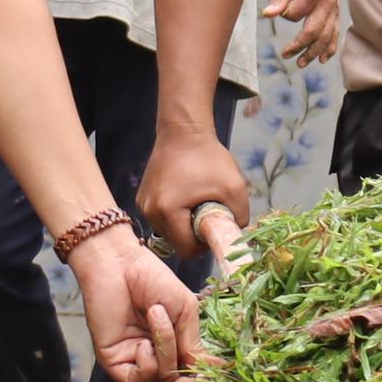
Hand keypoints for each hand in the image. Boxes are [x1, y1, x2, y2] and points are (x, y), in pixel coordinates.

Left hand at [72, 224, 196, 381]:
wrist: (119, 264)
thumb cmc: (152, 280)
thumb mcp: (185, 310)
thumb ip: (194, 343)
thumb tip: (210, 370)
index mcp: (175, 346)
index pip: (192, 376)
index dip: (205, 379)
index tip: (219, 372)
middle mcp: (156, 357)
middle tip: (195, 371)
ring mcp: (136, 361)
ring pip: (162, 379)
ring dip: (166, 349)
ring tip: (157, 315)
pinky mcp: (115, 362)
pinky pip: (138, 380)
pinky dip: (148, 364)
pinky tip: (144, 342)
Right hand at [134, 126, 250, 260]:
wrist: (184, 131)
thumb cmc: (209, 158)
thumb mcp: (235, 187)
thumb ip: (239, 218)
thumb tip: (234, 236)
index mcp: (168, 211)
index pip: (186, 250)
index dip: (204, 245)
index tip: (213, 226)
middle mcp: (150, 211)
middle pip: (176, 243)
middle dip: (193, 235)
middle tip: (207, 213)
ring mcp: (143, 204)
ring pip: (168, 232)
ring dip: (183, 225)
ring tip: (196, 202)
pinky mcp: (142, 198)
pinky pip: (161, 219)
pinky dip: (174, 215)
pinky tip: (185, 197)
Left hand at [263, 0, 342, 64]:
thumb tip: (267, 15)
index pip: (296, 14)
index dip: (286, 15)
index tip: (281, 10)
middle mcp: (326, 3)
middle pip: (313, 31)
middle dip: (300, 46)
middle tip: (286, 55)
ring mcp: (334, 9)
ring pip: (326, 36)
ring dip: (314, 52)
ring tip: (302, 63)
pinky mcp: (336, 12)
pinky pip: (335, 33)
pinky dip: (331, 47)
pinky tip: (324, 58)